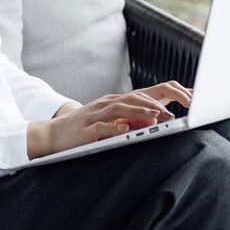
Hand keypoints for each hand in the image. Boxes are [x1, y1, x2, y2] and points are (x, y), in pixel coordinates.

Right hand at [27, 81, 192, 158]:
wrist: (53, 134)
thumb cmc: (85, 130)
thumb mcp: (110, 123)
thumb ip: (130, 120)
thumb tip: (154, 119)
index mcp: (114, 102)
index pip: (140, 95)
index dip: (160, 97)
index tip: (177, 103)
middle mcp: (106, 104)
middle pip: (133, 99)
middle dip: (154, 104)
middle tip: (172, 113)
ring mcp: (95, 115)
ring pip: (120, 109)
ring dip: (139, 111)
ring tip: (156, 116)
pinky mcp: (85, 129)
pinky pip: (101, 126)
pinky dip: (114, 127)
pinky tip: (126, 129)